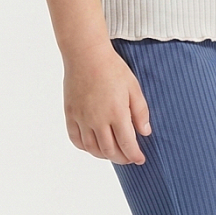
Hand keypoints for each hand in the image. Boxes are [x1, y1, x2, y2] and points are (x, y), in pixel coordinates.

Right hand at [62, 45, 152, 164]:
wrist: (86, 55)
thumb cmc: (112, 68)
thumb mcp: (133, 88)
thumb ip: (140, 112)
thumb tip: (145, 133)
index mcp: (116, 113)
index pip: (127, 144)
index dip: (134, 155)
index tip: (140, 159)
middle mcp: (97, 120)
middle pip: (110, 151)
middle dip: (122, 158)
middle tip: (129, 158)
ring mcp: (82, 118)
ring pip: (92, 149)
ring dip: (104, 155)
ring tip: (113, 154)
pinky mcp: (70, 114)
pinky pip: (76, 139)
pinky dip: (86, 147)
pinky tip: (93, 146)